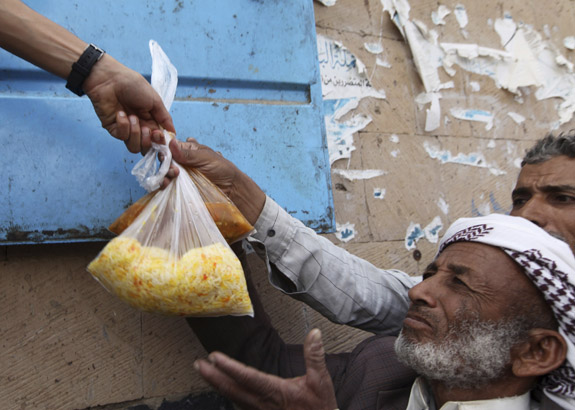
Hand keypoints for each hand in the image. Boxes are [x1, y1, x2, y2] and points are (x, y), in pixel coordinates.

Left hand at [83, 55, 174, 153]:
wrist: (110, 79)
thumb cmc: (133, 85)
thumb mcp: (154, 100)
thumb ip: (165, 118)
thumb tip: (173, 132)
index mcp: (151, 120)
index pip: (158, 140)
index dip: (160, 141)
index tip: (159, 134)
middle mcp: (139, 127)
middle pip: (147, 148)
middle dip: (148, 141)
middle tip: (146, 129)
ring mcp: (126, 129)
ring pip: (134, 146)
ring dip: (135, 134)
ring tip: (132, 118)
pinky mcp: (113, 128)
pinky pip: (121, 136)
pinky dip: (123, 125)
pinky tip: (121, 113)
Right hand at [154, 133, 265, 224]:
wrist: (231, 189)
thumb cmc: (222, 169)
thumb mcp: (205, 157)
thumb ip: (187, 153)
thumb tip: (170, 143)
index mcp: (187, 150)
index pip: (169, 148)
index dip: (164, 150)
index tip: (164, 156)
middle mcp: (181, 162)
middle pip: (164, 161)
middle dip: (164, 165)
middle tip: (174, 170)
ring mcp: (180, 176)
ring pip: (164, 174)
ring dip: (164, 175)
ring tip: (172, 177)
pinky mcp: (180, 188)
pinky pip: (167, 186)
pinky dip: (164, 185)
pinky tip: (166, 185)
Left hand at [194, 329, 337, 409]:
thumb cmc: (320, 407)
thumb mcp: (320, 380)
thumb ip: (314, 355)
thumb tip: (314, 333)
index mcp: (276, 391)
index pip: (248, 377)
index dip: (229, 367)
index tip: (214, 357)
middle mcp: (263, 403)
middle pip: (232, 389)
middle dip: (213, 376)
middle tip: (198, 364)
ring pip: (233, 398)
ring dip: (217, 384)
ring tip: (204, 372)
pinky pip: (240, 405)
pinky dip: (228, 394)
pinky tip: (222, 388)